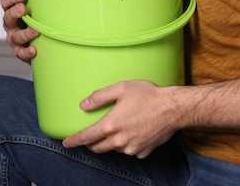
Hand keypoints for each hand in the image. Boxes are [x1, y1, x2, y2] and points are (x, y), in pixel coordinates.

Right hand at [0, 0, 38, 62]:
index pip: (6, 2)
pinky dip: (26, 52)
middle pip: (7, 17)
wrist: (40, 40)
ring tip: (35, 31)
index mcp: (11, 10)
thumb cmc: (33, 18)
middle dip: (14, 12)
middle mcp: (10, 25)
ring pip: (15, 36)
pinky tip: (33, 49)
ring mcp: (14, 39)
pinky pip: (21, 53)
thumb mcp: (31, 3)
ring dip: (25, 33)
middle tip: (22, 8)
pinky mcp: (20, 52)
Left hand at [62, 80, 179, 157]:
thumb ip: (100, 97)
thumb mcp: (122, 88)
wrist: (173, 109)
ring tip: (120, 127)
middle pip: (98, 147)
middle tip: (91, 135)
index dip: (74, 141)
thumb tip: (84, 104)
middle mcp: (119, 140)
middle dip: (91, 143)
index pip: (86, 137)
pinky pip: (130, 150)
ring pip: (114, 149)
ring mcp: (131, 148)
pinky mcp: (143, 151)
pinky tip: (134, 131)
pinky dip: (128, 144)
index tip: (66, 143)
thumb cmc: (148, 96)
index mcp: (111, 125)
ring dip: (111, 142)